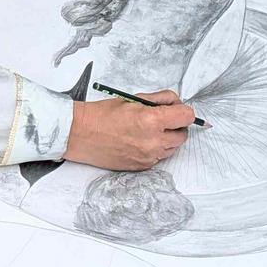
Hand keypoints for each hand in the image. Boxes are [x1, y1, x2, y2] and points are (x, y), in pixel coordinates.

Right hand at [64, 91, 194, 170]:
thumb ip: (158, 100)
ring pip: (172, 148)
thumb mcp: (132, 99)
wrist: (80, 134)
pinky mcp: (141, 167)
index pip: (187, 116)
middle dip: (176, 125)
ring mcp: (147, 157)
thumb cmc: (102, 115)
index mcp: (151, 120)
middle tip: (162, 119)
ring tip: (150, 130)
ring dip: (167, 138)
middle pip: (183, 135)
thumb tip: (175, 103)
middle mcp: (153, 142)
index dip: (183, 111)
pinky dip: (155, 149)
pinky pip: (158, 158)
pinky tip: (140, 141)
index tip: (175, 109)